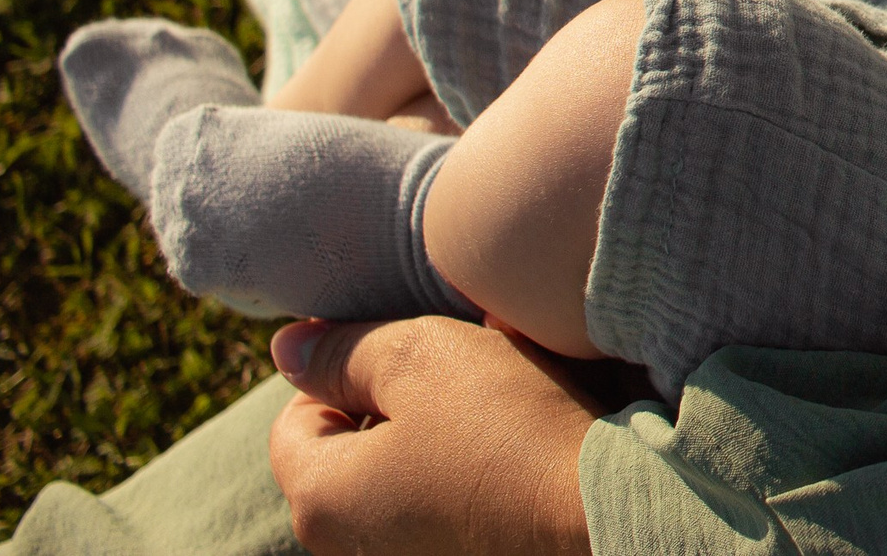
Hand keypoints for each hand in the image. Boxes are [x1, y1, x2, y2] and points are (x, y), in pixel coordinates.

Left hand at [266, 317, 603, 555]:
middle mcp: (350, 549)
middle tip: (454, 369)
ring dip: (435, 432)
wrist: (597, 508)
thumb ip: (345, 350)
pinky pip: (443, 502)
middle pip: (348, 453)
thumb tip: (288, 350)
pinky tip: (513, 444)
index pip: (292, 422)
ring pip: (400, 475)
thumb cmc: (506, 428)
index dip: (342, 371)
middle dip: (393, 402)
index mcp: (321, 501)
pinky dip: (466, 469)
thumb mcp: (421, 358)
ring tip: (494, 398)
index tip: (405, 351)